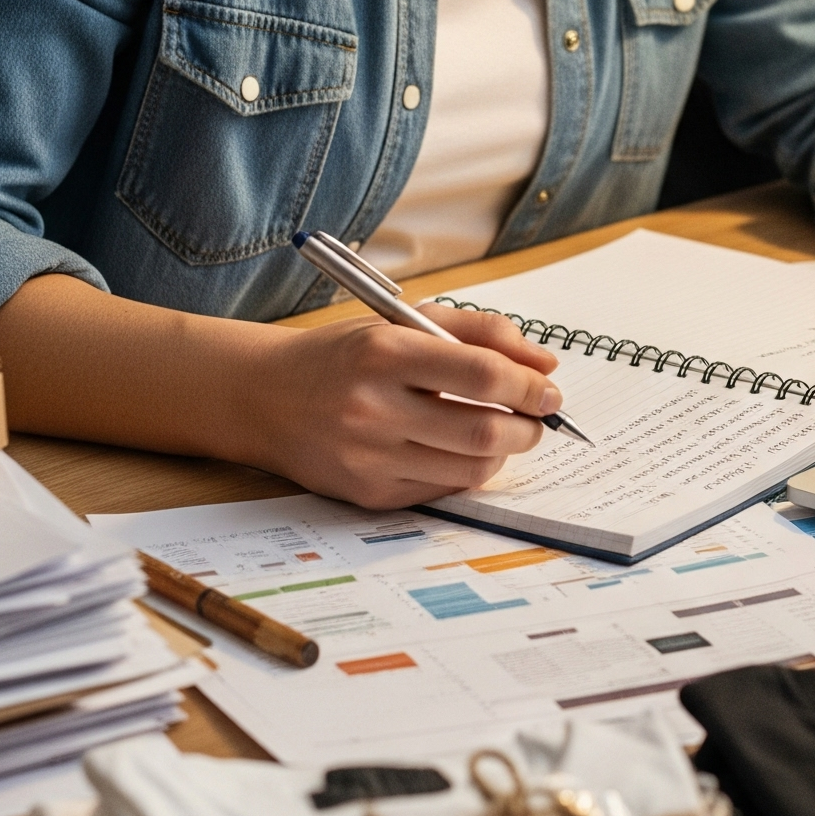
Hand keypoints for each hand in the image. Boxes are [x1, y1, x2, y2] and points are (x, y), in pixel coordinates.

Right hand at [261, 307, 563, 506]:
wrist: (265, 397)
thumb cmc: (345, 354)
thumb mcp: (403, 322)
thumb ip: (479, 331)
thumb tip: (545, 362)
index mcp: (384, 351)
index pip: (481, 373)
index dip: (529, 385)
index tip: (549, 388)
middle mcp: (373, 406)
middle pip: (482, 428)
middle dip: (528, 426)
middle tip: (539, 418)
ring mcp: (369, 456)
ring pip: (469, 467)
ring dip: (505, 452)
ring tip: (507, 433)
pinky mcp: (367, 493)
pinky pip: (442, 490)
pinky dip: (469, 471)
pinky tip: (466, 452)